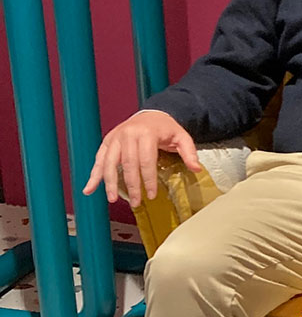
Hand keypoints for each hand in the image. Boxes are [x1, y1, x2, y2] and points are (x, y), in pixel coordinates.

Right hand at [83, 109, 201, 205]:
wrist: (152, 113)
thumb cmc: (166, 128)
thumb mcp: (182, 137)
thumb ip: (189, 152)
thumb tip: (196, 168)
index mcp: (146, 133)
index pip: (145, 161)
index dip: (147, 180)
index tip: (150, 195)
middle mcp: (127, 134)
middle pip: (127, 164)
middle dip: (131, 185)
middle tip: (135, 202)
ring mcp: (115, 138)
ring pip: (109, 163)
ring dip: (109, 183)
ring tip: (112, 199)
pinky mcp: (108, 141)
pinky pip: (99, 159)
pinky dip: (94, 175)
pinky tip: (89, 189)